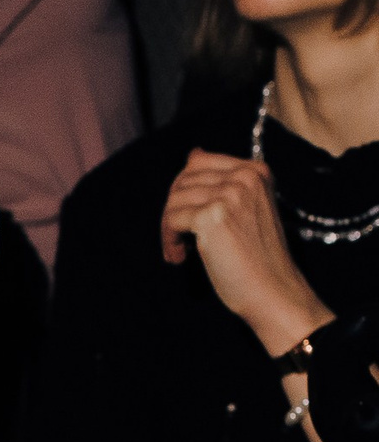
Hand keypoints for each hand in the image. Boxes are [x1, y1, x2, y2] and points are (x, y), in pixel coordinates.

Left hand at [161, 150, 331, 353]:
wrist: (273, 289)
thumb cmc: (257, 255)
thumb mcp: (245, 208)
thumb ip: (221, 181)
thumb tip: (192, 152)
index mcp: (255, 170)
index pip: (198, 162)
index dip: (185, 192)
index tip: (189, 218)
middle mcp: (244, 177)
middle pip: (182, 181)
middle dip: (174, 211)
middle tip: (180, 239)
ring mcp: (229, 194)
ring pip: (173, 201)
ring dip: (169, 229)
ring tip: (181, 252)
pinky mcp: (212, 216)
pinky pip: (170, 220)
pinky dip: (169, 240)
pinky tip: (180, 258)